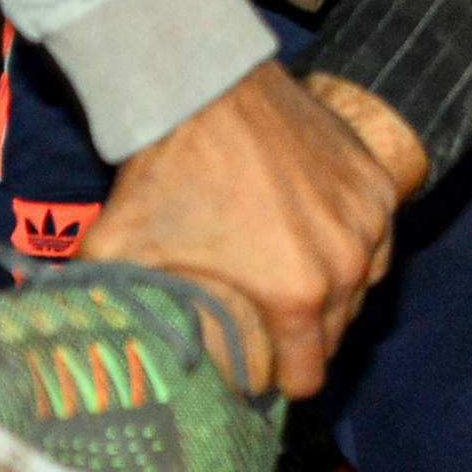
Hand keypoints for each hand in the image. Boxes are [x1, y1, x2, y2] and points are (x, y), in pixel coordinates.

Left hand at [79, 61, 398, 398]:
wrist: (206, 88)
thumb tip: (92, 357)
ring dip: (332, 293)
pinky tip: (314, 235)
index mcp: (296, 295)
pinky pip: (377, 239)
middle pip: (336, 335)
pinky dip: (352, 246)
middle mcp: (347, 263)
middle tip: (262, 320)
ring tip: (288, 276)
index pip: (307, 379)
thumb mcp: (118, 255)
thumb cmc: (166, 174)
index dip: (275, 383)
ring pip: (361, 287)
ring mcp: (369, 218)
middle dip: (301, 338)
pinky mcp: (378, 182)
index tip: (252, 369)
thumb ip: (111, 314)